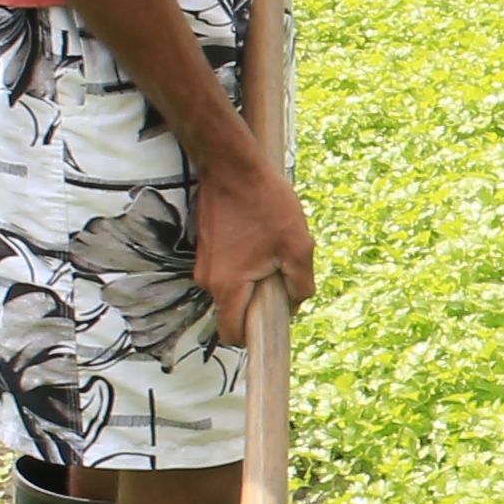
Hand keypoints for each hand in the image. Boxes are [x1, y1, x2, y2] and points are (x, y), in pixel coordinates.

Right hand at [196, 155, 317, 334]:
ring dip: (253, 282)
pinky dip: (244, 266)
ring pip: (232, 289)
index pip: (232, 334)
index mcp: (228, 286)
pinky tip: (260, 240)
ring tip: (272, 253)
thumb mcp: (298, 246)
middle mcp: (208, 280)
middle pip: (233, 311)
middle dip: (258, 306)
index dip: (253, 337)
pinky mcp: (205, 248)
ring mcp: (203, 263)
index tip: (273, 324)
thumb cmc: (265, 203)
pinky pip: (227, 270)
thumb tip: (295, 305)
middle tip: (281, 281)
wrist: (231, 165)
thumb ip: (300, 285)